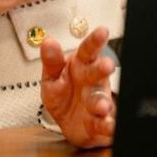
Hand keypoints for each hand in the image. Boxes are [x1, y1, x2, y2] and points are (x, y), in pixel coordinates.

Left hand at [40, 26, 115, 148]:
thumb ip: (51, 61)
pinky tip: (108, 124)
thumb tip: (48, 42)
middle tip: (107, 65)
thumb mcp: (51, 78)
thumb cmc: (63, 94)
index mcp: (81, 66)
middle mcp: (93, 81)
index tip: (102, 31)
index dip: (95, 41)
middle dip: (102, 69)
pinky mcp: (100, 122)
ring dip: (102, 102)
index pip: (88, 50)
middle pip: (98, 72)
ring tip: (101, 106)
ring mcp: (98, 101)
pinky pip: (105, 123)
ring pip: (102, 99)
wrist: (68, 124)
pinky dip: (108, 125)